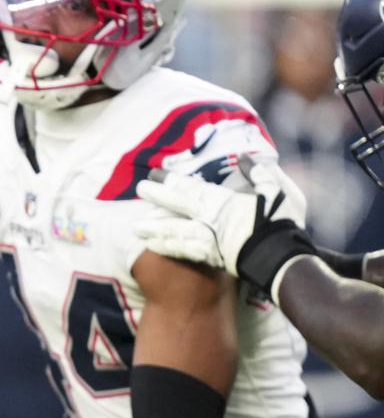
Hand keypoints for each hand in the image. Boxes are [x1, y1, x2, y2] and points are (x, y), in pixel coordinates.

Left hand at [138, 162, 313, 298]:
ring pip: (175, 231)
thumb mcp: (278, 192)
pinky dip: (167, 248)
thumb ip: (260, 175)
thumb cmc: (283, 223)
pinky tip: (152, 246)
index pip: (193, 188)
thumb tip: (245, 158)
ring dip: (155, 228)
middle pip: (179, 205)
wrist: (283, 258)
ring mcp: (208, 240)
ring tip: (134, 225)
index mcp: (224, 202)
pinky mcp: (210, 258)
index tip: (155, 173)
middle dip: (158, 196)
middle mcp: (211, 219)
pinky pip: (184, 252)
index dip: (172, 180)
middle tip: (139, 188)